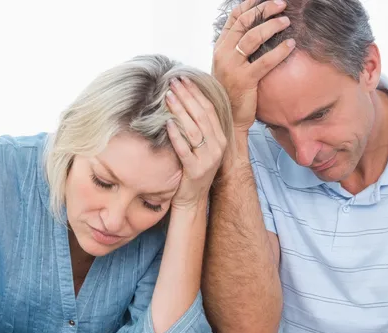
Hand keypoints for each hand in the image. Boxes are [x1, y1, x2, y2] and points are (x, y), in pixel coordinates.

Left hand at [165, 77, 226, 210]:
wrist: (192, 198)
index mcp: (220, 138)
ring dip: (180, 111)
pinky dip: (176, 135)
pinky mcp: (195, 170)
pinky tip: (167, 123)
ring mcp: (207, 159)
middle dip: (187, 96)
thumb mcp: (201, 146)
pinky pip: (184, 149)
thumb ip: (198, 127)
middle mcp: (217, 147)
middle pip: (201, 116)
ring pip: (194, 130)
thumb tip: (186, 100)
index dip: (196, 92)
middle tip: (173, 81)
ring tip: (168, 96)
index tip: (183, 79)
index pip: (208, 109)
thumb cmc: (192, 168)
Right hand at [212, 0, 295, 132]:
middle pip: (244, 22)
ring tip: (287, 21)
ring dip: (272, 26)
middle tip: (282, 5)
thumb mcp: (229, 67)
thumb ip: (237, 50)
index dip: (250, 4)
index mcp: (220, 48)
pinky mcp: (244, 80)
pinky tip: (291, 44)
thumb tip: (255, 31)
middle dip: (264, 10)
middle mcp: (223, 54)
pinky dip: (279, 50)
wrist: (227, 118)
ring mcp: (232, 67)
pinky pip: (264, 61)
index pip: (234, 18)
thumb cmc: (232, 93)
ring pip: (252, 37)